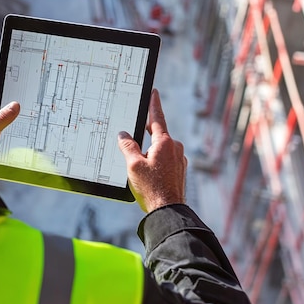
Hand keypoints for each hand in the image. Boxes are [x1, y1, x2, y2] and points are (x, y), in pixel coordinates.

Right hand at [117, 89, 186, 212]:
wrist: (168, 211)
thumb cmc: (151, 189)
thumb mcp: (133, 165)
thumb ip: (127, 146)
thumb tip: (124, 135)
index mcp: (164, 143)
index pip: (157, 118)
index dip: (153, 104)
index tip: (154, 92)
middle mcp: (175, 148)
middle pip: (156, 134)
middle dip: (144, 135)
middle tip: (132, 137)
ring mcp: (179, 159)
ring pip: (160, 148)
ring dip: (149, 151)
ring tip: (139, 167)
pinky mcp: (180, 170)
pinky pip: (165, 159)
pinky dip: (155, 161)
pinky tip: (148, 173)